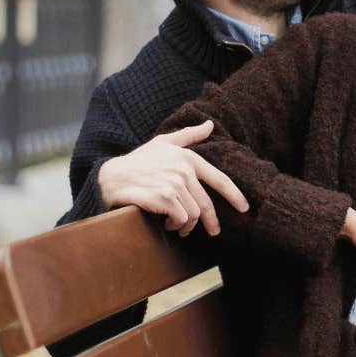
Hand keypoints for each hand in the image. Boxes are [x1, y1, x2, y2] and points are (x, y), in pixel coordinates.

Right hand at [97, 122, 249, 236]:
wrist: (110, 176)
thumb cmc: (137, 161)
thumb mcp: (162, 143)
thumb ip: (188, 136)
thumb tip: (210, 124)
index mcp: (188, 158)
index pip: (219, 179)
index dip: (235, 195)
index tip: (245, 209)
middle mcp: (183, 170)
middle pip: (206, 204)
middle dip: (211, 222)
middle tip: (213, 232)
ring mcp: (173, 183)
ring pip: (194, 215)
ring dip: (186, 225)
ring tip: (178, 226)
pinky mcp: (163, 197)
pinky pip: (180, 218)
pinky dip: (176, 225)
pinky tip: (168, 224)